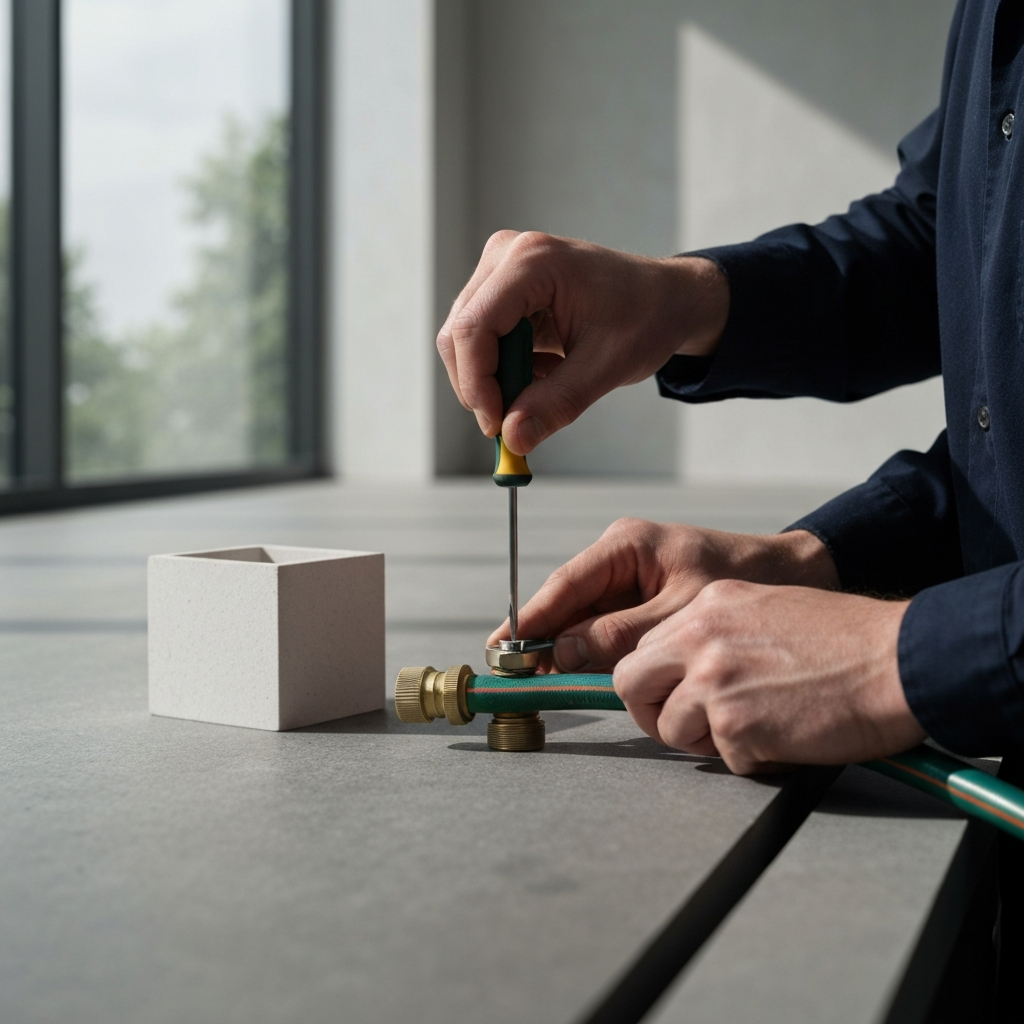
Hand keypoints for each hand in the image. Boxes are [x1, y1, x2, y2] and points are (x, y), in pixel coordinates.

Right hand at [437, 231, 728, 452]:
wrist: (667, 298)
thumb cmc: (646, 317)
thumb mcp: (607, 366)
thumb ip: (557, 403)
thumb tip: (513, 439)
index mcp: (534, 262)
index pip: (474, 327)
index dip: (477, 383)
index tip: (496, 427)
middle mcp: (507, 256)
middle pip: (460, 335)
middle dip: (483, 387)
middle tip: (514, 425)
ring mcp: (501, 270)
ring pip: (465, 342)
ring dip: (497, 379)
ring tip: (548, 384)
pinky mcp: (502, 290)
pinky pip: (481, 342)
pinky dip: (506, 370)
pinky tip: (546, 369)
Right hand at [487, 518, 839, 670]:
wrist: (798, 577)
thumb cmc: (745, 580)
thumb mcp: (682, 611)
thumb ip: (622, 634)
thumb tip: (564, 652)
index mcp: (627, 545)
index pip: (566, 585)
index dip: (530, 619)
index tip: (501, 646)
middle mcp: (621, 560)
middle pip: (569, 605)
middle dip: (542, 639)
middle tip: (512, 674)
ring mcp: (631, 582)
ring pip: (585, 621)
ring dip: (565, 650)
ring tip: (535, 680)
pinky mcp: (645, 604)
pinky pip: (608, 630)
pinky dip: (593, 654)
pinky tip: (576, 676)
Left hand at [613, 581, 924, 773]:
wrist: (898, 658)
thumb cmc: (845, 640)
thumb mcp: (764, 609)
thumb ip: (715, 634)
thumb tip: (681, 672)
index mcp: (706, 606)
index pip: (643, 649)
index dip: (653, 681)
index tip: (668, 698)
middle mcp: (700, 638)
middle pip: (631, 684)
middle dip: (654, 712)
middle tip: (689, 726)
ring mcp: (715, 680)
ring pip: (670, 728)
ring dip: (707, 741)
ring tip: (754, 731)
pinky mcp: (737, 723)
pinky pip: (724, 758)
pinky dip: (754, 759)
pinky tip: (788, 738)